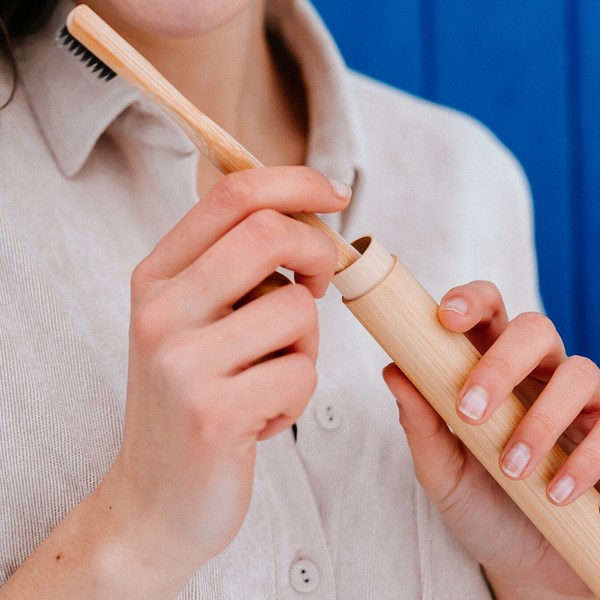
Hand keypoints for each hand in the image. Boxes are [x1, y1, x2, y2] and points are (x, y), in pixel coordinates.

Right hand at [0, 166, 349, 599]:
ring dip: (306, 345)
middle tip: (319, 285)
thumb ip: (233, 271)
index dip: (296, 182)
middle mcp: (159, 310)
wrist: (155, 501)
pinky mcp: (213, 413)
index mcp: (156, 277)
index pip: (232, 195)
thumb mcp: (194, 324)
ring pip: (297, 310)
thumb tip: (302, 218)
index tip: (335, 194)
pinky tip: (262, 419)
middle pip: (269, 233)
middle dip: (318, 252)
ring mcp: (182, 361)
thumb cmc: (192, 402)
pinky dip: (298, 395)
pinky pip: (300, 372)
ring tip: (273, 376)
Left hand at [383, 281, 599, 598]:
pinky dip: (585, 458)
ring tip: (511, 468)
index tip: (446, 318)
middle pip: (534, 329)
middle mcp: (536, 374)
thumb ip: (420, 422)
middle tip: (470, 411)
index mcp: (488, 367)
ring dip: (541, 419)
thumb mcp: (440, 467)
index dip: (471, 301)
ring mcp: (576, 402)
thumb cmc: (477, 504)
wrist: (524, 563)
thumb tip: (393, 369)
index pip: (486, 311)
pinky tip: (555, 491)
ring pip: (577, 373)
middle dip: (501, 364)